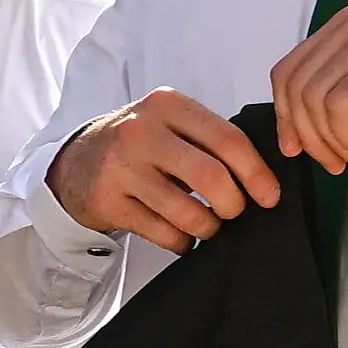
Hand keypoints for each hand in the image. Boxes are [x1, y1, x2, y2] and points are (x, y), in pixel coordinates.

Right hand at [49, 90, 279, 252]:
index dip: (256, 173)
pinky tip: (182, 236)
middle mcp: (142, 131)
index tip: (269, 196)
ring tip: (206, 226)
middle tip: (233, 212)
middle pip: (211, 177)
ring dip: (207, 228)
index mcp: (168, 105)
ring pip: (187, 212)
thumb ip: (210, 139)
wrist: (78, 162)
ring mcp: (122, 167)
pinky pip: (163, 233)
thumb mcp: (171, 125)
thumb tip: (263, 177)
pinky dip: (182, 242)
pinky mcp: (109, 201)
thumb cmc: (141, 145)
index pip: (228, 139)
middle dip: (233, 204)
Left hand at [271, 0, 347, 178]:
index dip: (284, 115)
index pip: (288, 68)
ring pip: (315, 96)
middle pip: (296, 83)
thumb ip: (310, 101)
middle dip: (309, 135)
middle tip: (334, 163)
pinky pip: (338, 104)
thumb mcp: (344, 110)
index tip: (297, 149)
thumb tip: (281, 127)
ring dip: (332, 141)